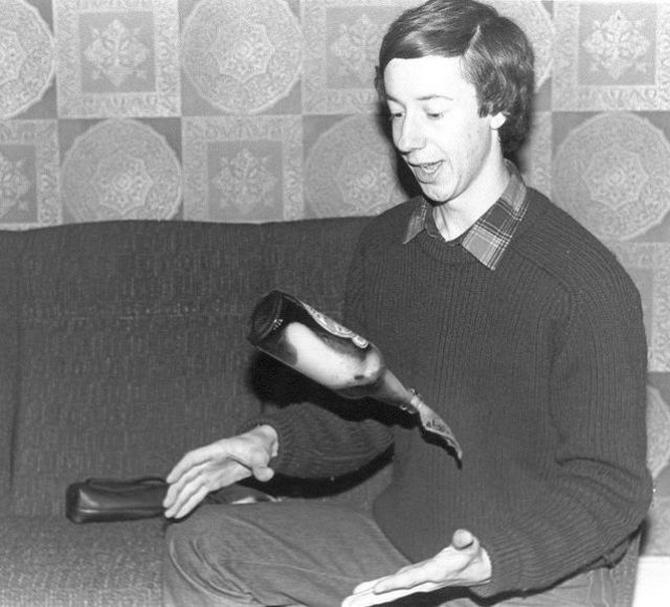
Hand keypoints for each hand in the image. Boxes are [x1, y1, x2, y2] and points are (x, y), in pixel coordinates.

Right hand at [163, 425, 277, 518]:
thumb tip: (268, 474)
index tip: (170, 480)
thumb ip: (262, 466)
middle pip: (188, 475)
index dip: (180, 468)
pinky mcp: (214, 481)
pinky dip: (190, 502)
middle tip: (166, 506)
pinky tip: (181, 513)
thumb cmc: (258, 447)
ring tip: (169, 514)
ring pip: (190, 486)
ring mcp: (210, 471)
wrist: (261, 447)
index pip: (194, 458)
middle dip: (176, 490)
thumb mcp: (260, 455)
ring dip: (179, 499)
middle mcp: (209, 461)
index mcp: (217, 450)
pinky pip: (199, 492)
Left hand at [341, 529, 490, 606]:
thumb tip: (463, 535)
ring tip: (347, 603)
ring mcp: (415, 583)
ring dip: (366, 598)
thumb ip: (465, 540)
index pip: (411, 580)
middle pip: (392, 592)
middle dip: (370, 599)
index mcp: (433, 573)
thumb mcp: (471, 546)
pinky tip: (360, 592)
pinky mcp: (412, 581)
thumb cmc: (471, 555)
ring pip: (388, 593)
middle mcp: (421, 582)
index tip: (377, 590)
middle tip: (349, 604)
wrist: (475, 571)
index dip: (394, 584)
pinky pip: (390, 588)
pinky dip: (374, 590)